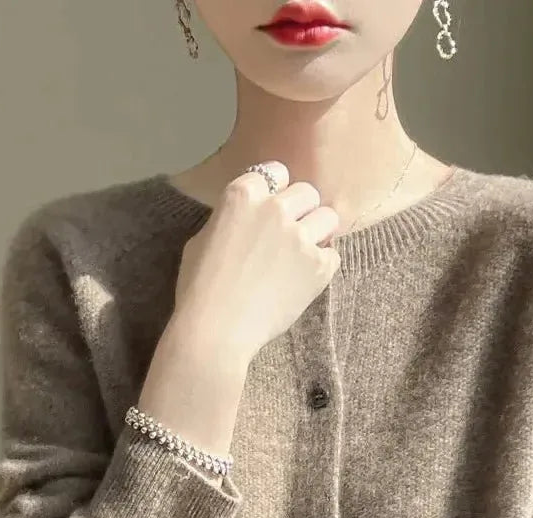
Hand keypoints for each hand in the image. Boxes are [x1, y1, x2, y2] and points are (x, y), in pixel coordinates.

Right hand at [172, 160, 341, 366]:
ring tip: (304, 254)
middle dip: (301, 210)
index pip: (276, 172)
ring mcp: (300, 237)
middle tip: (291, 235)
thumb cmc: (199, 288)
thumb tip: (247, 218)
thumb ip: (231, 219)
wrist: (216, 330)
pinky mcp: (319, 266)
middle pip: (307, 192)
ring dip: (319, 232)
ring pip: (328, 218)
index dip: (276, 191)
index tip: (273, 210)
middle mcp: (275, 208)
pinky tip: (305, 278)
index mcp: (242, 195)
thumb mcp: (203, 239)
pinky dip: (323, 264)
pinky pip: (334, 254)